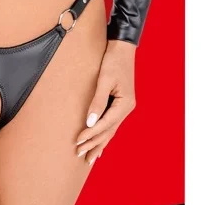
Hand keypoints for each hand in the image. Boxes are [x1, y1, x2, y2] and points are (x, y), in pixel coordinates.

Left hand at [75, 39, 136, 164]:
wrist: (122, 47)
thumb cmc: (113, 60)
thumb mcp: (104, 80)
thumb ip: (97, 101)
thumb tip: (90, 122)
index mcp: (124, 104)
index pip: (105, 124)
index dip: (91, 134)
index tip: (78, 142)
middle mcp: (126, 108)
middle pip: (109, 131)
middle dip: (94, 143)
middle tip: (80, 155)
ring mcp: (124, 107)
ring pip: (111, 129)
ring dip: (99, 143)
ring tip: (90, 157)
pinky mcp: (120, 103)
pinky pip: (112, 123)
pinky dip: (105, 134)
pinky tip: (101, 143)